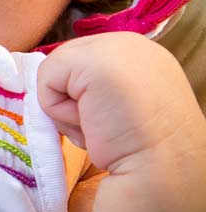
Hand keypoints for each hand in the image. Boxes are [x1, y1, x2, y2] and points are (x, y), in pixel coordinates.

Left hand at [36, 32, 205, 174]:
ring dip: (68, 110)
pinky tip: (94, 123)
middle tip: (105, 125)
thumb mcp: (121, 103)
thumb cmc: (143, 148)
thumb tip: (57, 83)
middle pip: (65, 63)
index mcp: (142, 54)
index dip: (83, 96)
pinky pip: (46, 81)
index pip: (83, 61)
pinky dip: (60, 111)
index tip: (112, 120)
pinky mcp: (91, 59)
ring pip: (54, 72)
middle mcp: (131, 42)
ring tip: (102, 125)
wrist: (165, 168)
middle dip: (73, 101)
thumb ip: (97, 86)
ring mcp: (113, 45)